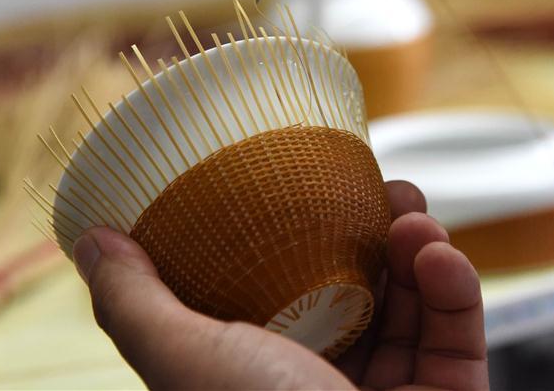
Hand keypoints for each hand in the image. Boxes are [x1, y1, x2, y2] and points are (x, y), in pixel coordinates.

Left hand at [72, 180, 488, 389]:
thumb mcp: (186, 361)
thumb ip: (138, 305)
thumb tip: (94, 242)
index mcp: (264, 371)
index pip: (287, 287)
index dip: (305, 232)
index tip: (317, 182)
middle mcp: (326, 383)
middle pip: (359, 290)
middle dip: (375, 230)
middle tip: (383, 189)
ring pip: (414, 306)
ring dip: (419, 248)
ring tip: (414, 215)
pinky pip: (460, 339)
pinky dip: (455, 290)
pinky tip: (440, 256)